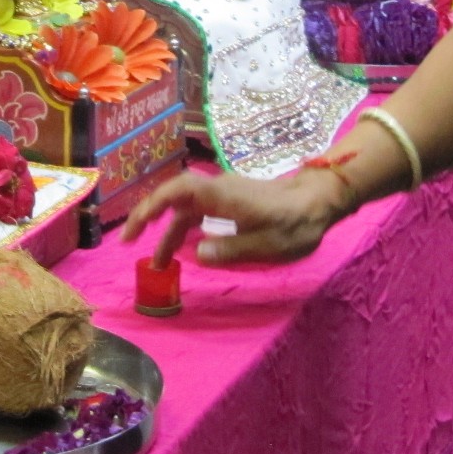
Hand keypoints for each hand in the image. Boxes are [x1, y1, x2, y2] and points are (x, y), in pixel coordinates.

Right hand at [120, 167, 347, 267]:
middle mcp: (219, 190)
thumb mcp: (268, 243)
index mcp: (223, 197)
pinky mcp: (231, 202)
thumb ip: (231, 249)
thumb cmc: (297, 222)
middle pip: (175, 200)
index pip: (176, 192)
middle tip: (131, 245)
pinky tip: (186, 248)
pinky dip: (186, 228)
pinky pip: (200, 211)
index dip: (150, 208)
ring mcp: (225, 194)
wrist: (321, 199)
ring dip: (170, 232)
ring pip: (187, 209)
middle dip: (150, 220)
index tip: (134, 230)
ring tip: (160, 263)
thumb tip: (196, 253)